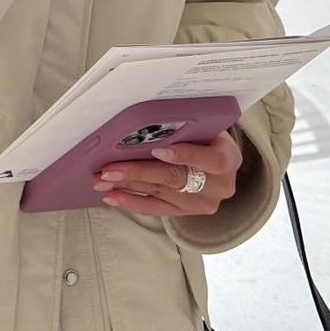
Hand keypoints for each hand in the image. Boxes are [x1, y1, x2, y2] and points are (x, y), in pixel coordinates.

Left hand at [94, 128, 244, 219]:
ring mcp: (202, 203)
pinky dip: (132, 203)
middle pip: (175, 179)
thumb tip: (147, 117)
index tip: (157, 149)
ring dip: (128, 187)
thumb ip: (188, 127)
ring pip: (160, 193)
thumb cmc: (209, 136)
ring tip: (102, 181)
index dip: (183, 155)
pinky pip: (157, 209)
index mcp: (227, 158)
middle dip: (139, 173)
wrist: (222, 162)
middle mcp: (219, 186)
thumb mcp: (208, 127)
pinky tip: (112, 197)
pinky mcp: (186, 213)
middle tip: (110, 170)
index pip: (209, 160)